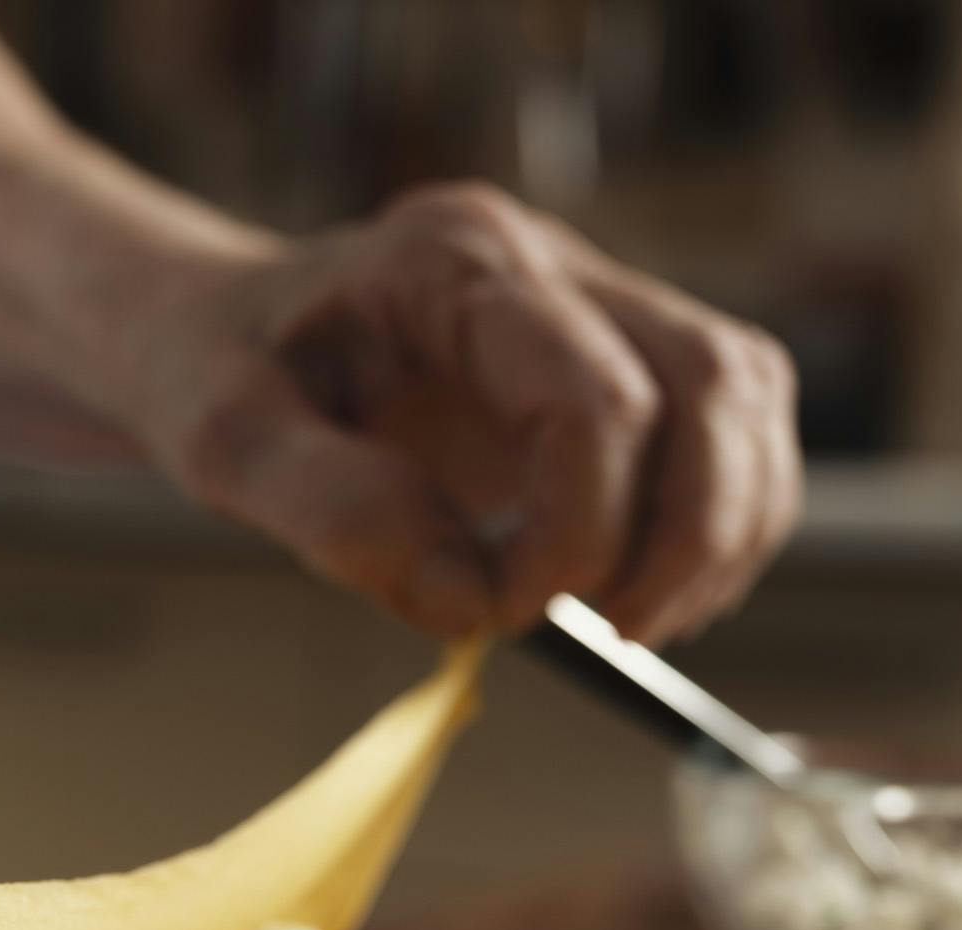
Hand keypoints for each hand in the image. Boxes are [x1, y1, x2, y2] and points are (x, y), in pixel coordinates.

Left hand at [126, 183, 800, 644]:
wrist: (223, 332)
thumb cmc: (216, 372)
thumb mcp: (219, 440)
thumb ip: (329, 510)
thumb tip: (466, 598)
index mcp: (449, 262)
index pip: (593, 393)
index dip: (582, 526)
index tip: (510, 613)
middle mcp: (546, 261)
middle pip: (709, 382)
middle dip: (682, 537)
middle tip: (604, 637)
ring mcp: (599, 297)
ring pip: (745, 396)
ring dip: (721, 534)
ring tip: (629, 627)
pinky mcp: (625, 354)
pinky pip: (736, 426)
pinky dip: (723, 523)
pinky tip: (644, 592)